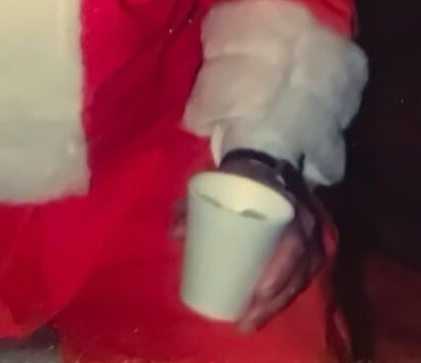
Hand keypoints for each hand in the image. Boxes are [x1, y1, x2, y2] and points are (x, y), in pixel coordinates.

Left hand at [174, 157, 324, 332]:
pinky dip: (284, 296)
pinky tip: (265, 312)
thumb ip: (192, 204)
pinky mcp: (309, 247)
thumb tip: (175, 233)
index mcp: (285, 203)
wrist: (261, 164)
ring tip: (250, 322)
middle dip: (273, 300)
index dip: (279, 271)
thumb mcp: (214, 184)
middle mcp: (305, 222)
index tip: (257, 293)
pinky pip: (303, 277)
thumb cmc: (235, 180)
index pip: (293, 243)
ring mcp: (311, 236)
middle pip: (297, 270)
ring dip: (277, 304)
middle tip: (246, 320)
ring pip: (301, 278)